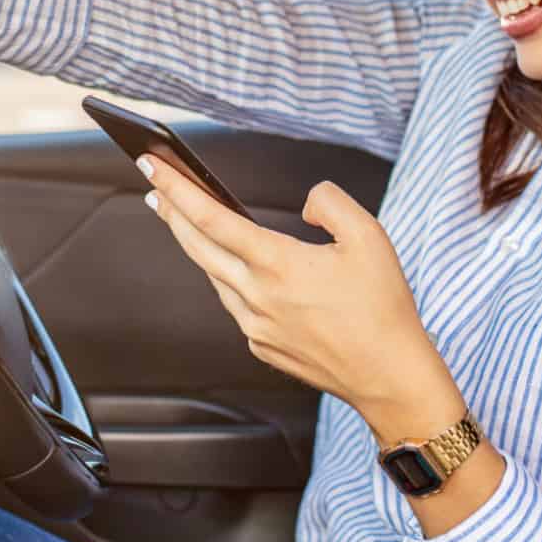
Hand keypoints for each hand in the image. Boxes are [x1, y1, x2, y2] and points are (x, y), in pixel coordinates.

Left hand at [139, 156, 464, 439]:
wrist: (388, 375)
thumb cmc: (382, 308)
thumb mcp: (369, 236)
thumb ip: (329, 203)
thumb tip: (304, 205)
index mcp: (278, 264)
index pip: (212, 218)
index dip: (178, 189)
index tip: (152, 166)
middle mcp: (257, 297)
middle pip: (197, 247)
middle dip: (171, 213)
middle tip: (155, 187)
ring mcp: (255, 327)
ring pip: (215, 277)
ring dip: (198, 246)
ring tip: (188, 222)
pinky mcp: (262, 347)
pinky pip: (237, 306)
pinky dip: (231, 281)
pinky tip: (239, 270)